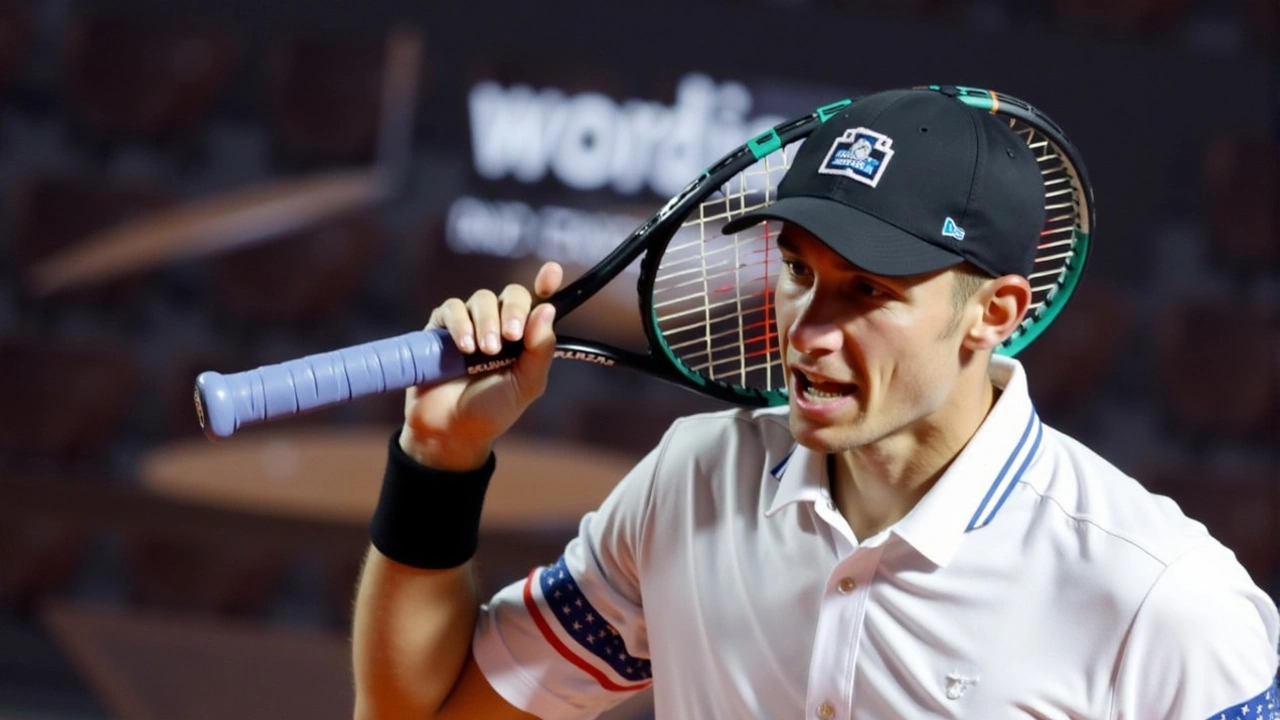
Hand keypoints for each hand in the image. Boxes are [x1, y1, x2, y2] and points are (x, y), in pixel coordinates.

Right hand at [399, 262, 563, 469]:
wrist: (452, 430)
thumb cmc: (492, 410)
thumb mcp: (526, 384)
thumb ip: (540, 349)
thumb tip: (547, 309)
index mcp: (525, 338)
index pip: (538, 303)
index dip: (545, 284)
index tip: (551, 272)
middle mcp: (499, 325)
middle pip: (511, 294)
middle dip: (514, 310)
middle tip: (512, 335)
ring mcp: (470, 325)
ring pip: (482, 298)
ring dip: (486, 321)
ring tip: (485, 351)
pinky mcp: (441, 329)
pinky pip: (452, 309)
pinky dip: (460, 323)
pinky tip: (465, 347)